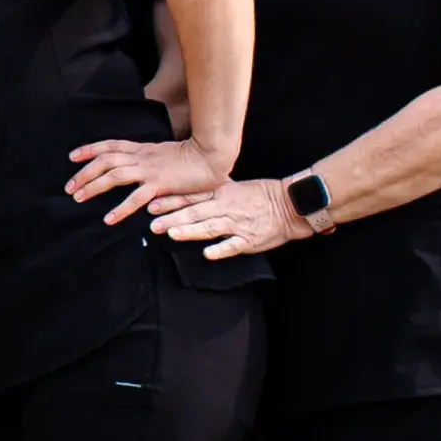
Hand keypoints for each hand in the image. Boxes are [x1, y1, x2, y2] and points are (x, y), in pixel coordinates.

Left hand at [65, 136, 233, 224]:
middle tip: (69, 187)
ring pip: (114, 175)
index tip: (73, 157)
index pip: (110, 146)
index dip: (90, 150)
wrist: (214, 154)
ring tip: (78, 198)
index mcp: (143, 149)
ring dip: (93, 186)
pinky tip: (109, 219)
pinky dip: (120, 209)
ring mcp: (150, 170)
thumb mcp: (166, 153)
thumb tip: (138, 164)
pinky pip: (136, 197)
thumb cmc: (195, 156)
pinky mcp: (161, 184)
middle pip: (105, 160)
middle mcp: (142, 157)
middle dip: (84, 172)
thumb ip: (151, 158)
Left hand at [149, 177, 317, 260]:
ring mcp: (237, 225)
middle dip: (173, 218)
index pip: (191, 197)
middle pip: (195, 213)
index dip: (171, 201)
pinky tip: (207, 254)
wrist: (290, 205)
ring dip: (190, 231)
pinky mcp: (249, 240)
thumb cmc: (261, 194)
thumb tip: (187, 188)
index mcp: (222, 194)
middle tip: (153, 225)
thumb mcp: (234, 186)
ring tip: (173, 234)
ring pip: (210, 228)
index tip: (151, 205)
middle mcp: (226, 208)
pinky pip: (233, 245)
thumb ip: (212, 190)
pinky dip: (220, 250)